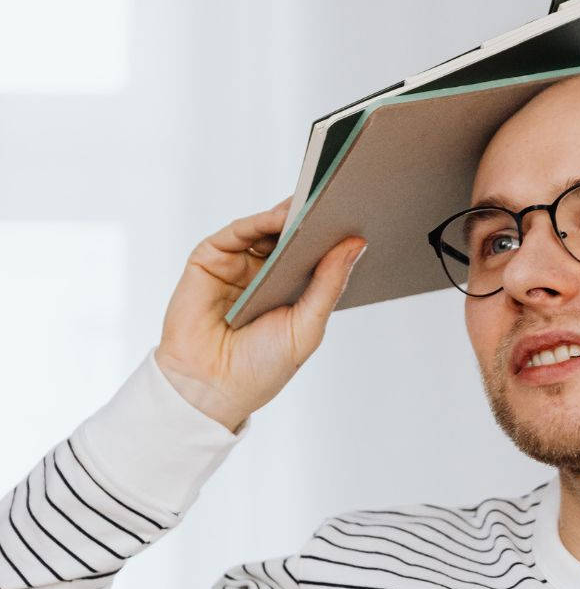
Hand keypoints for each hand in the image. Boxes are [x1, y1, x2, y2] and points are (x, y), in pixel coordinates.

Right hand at [154, 199, 365, 430]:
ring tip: (316, 203)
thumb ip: (329, 284)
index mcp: (289, 292)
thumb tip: (356, 243)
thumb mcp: (307, 326)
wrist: (208, 389)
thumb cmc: (260, 368)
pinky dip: (260, 221)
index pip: (314, 255)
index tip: (361, 216)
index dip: (334, 236)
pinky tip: (281, 217)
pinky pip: (237, 232)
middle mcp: (262, 275)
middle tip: (340, 198)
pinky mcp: (209, 260)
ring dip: (290, 214)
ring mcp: (236, 266)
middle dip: (314, 218)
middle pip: (290, 236)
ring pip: (265, 228)